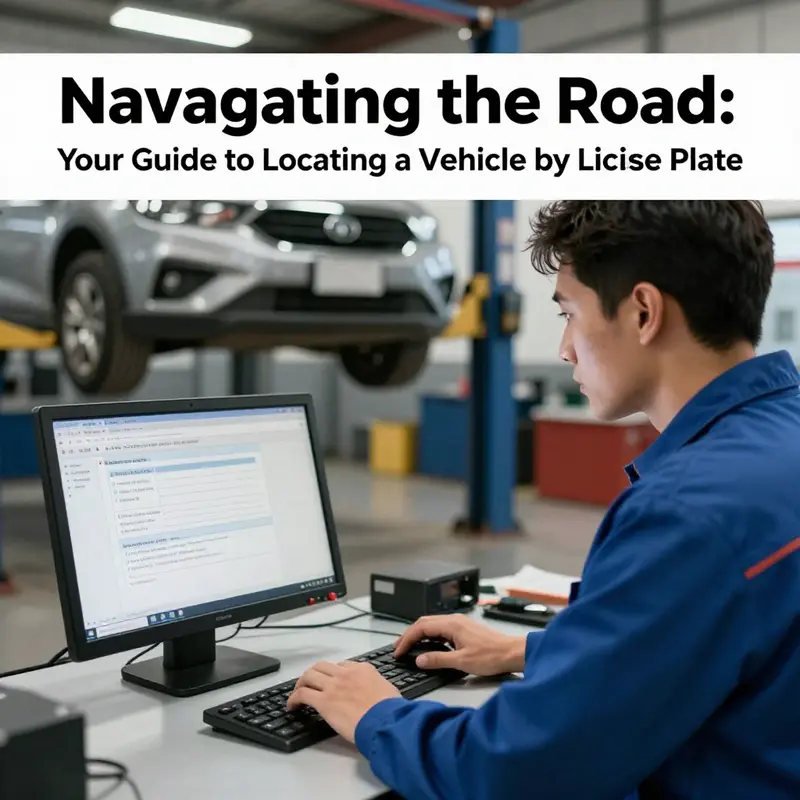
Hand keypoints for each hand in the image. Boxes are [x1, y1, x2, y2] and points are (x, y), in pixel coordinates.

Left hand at [286, 661, 400, 742]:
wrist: (385, 720)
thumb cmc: (391, 710)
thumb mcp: (388, 689)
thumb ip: (376, 686)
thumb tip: (374, 693)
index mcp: (362, 669)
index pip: (342, 665)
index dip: (333, 673)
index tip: (331, 681)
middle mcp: (345, 673)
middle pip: (322, 666)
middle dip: (313, 673)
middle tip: (309, 683)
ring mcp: (333, 686)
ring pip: (308, 676)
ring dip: (301, 683)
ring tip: (298, 692)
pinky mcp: (323, 701)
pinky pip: (302, 694)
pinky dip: (293, 698)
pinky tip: (292, 706)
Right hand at [393, 614, 526, 676]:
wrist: (511, 653)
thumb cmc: (491, 656)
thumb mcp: (462, 662)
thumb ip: (438, 660)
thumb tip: (419, 660)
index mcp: (451, 624)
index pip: (421, 628)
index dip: (406, 639)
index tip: (398, 651)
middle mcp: (454, 620)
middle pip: (424, 623)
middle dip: (409, 635)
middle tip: (398, 648)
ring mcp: (459, 623)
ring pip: (432, 625)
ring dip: (418, 635)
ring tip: (409, 647)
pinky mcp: (464, 629)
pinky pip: (440, 629)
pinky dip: (429, 636)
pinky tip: (428, 646)